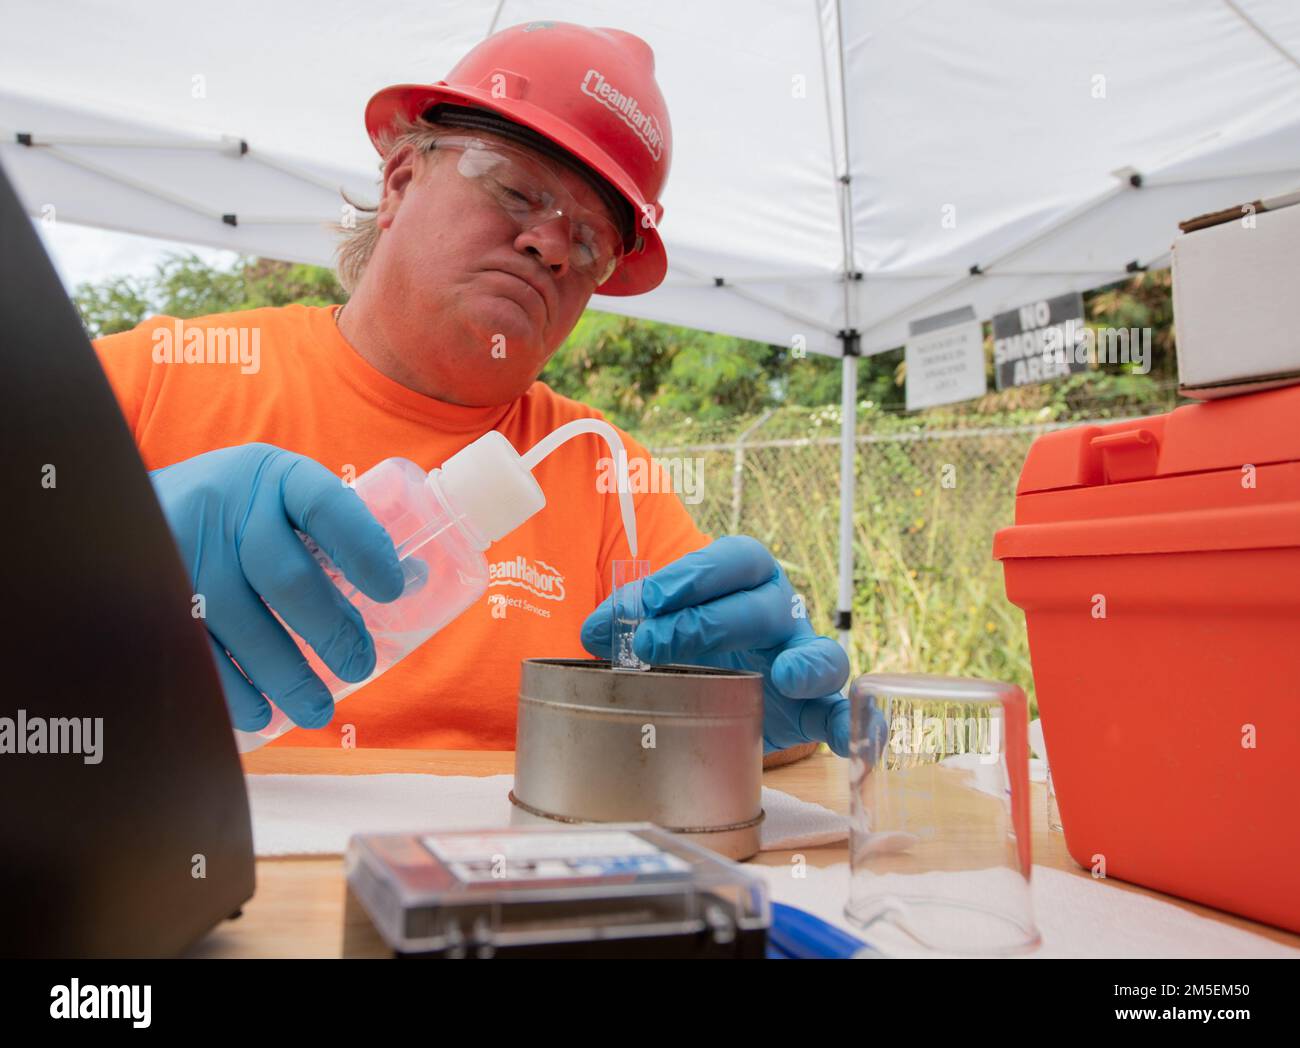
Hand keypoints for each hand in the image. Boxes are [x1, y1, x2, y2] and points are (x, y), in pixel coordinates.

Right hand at [150, 443, 403, 731]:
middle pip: (285, 577)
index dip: (364, 549)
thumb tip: (415, 582)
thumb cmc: (236, 512)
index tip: (392, 591)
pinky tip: (260, 712)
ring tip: (317, 708)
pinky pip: (194, 648)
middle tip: (360, 665)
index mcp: (274, 476)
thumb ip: (336, 533)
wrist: (128, 502)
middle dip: (330, 631)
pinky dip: (232, 690)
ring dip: (286, 676)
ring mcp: (179, 548)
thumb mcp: (283, 499)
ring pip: (239, 623)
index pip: (327, 507)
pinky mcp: (146, 591)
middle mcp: (225, 504)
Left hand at [580, 535, 852, 755]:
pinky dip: (848, 724)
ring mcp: (801, 659)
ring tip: (786, 677)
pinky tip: (848, 740)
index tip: (651, 599)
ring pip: (820, 652)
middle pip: (764, 605)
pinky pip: (840, 712)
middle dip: (707, 622)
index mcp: (746, 578)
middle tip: (651, 645)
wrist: (713, 688)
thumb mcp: (657, 623)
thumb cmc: (686, 641)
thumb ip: (628, 621)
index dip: (695, 574)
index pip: (735, 559)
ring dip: (806, 663)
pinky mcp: (813, 709)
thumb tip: (593, 633)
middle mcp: (780, 612)